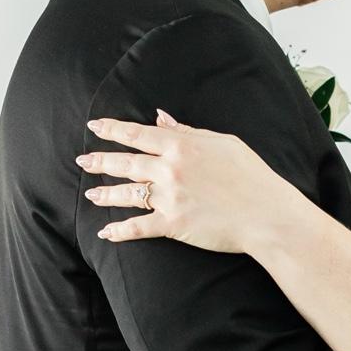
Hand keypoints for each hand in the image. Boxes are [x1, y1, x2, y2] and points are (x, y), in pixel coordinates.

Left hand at [77, 112, 293, 253]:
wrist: (267, 214)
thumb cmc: (251, 175)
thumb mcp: (223, 143)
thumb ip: (188, 131)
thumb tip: (160, 118)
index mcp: (181, 146)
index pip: (137, 134)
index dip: (112, 129)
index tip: (95, 126)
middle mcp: (170, 169)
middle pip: (125, 163)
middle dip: (100, 161)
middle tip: (82, 161)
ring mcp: (170, 198)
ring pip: (127, 194)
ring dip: (106, 194)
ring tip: (91, 194)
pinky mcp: (174, 225)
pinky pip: (139, 227)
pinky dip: (120, 231)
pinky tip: (106, 233)